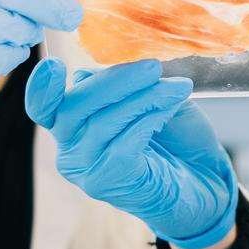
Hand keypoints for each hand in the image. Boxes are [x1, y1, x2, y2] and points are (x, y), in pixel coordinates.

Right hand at [24, 58, 237, 248]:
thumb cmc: (177, 139)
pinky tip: (170, 110)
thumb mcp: (149, 100)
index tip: (53, 64)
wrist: (207, 180)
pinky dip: (149, 120)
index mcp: (72, 127)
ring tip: (177, 88)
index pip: (44, 107)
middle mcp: (71, 152)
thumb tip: (92, 73)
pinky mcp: (109, 184)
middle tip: (153, 68)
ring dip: (144, 98)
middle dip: (114, 80)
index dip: (41, 88)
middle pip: (73, 107)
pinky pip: (123, 144)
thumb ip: (120, 86)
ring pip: (104, 122)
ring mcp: (87, 171)